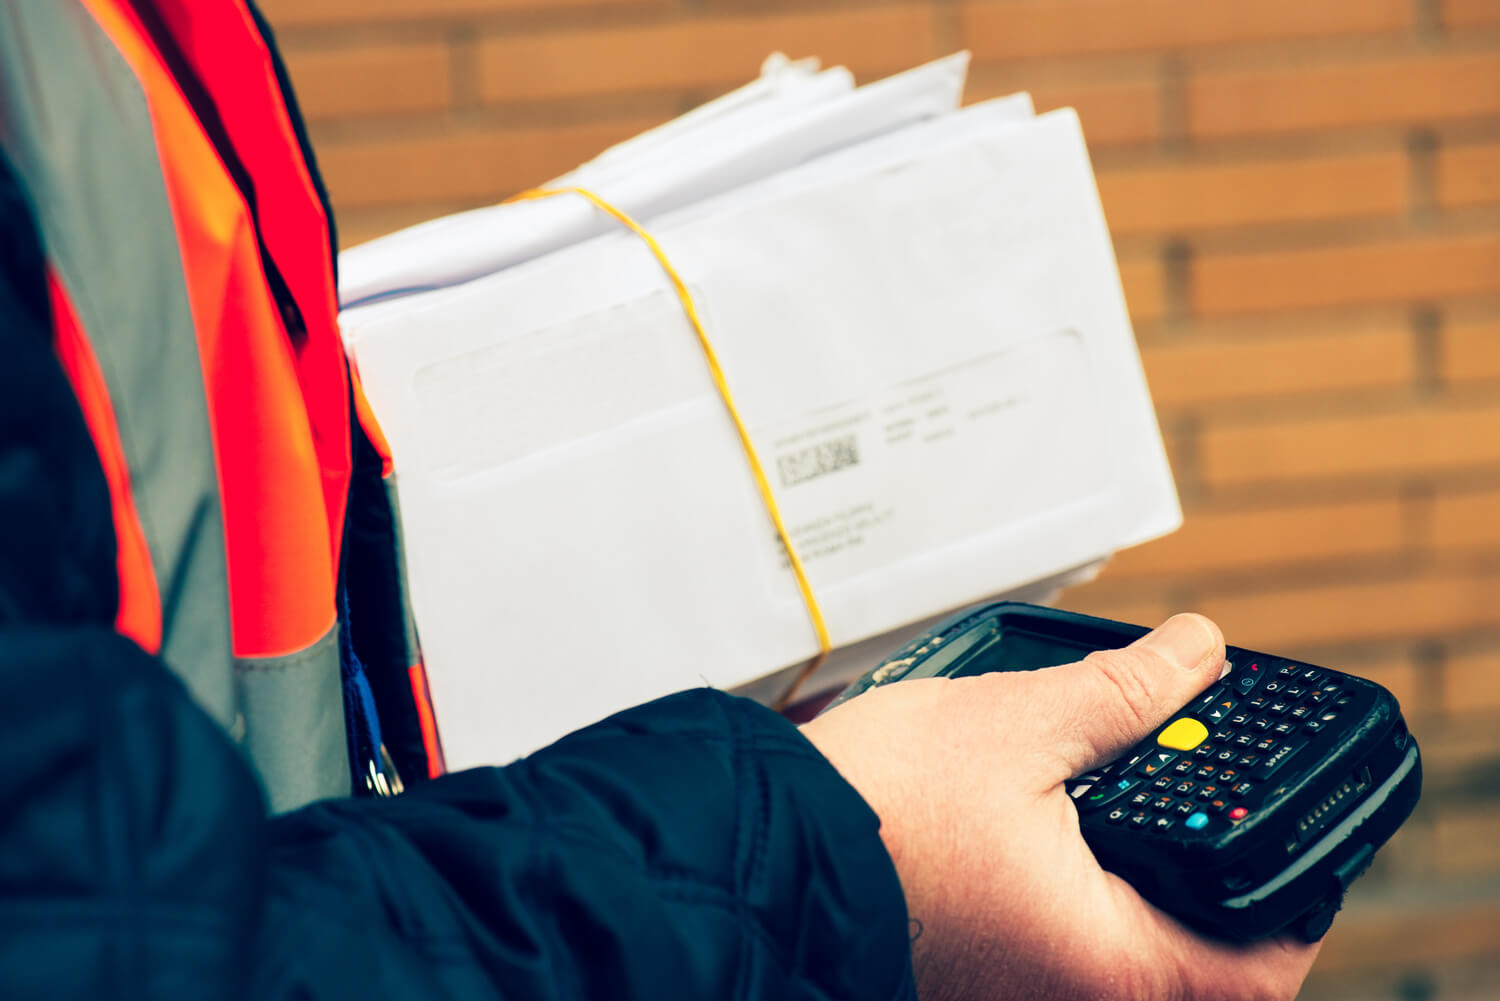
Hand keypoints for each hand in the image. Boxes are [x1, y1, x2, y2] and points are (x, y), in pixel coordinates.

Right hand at [800, 614, 1320, 1000]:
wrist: (759, 846)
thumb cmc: (868, 813)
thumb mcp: (1016, 726)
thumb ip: (1122, 692)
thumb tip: (1192, 658)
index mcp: (1104, 960)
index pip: (1257, 966)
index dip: (1293, 899)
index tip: (1290, 841)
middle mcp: (1066, 997)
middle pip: (1195, 963)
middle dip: (1211, 879)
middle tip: (1202, 807)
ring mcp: (1016, 991)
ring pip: (1124, 954)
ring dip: (1145, 886)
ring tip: (1127, 802)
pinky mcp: (974, 974)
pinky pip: (1062, 947)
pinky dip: (1084, 896)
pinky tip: (1054, 831)